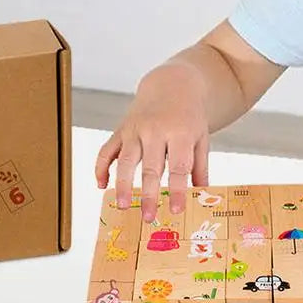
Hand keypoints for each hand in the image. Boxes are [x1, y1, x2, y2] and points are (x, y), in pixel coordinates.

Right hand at [94, 64, 209, 222]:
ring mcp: (135, 129)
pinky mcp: (121, 129)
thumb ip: (200, 166)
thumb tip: (201, 194)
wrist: (173, 84)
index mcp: (180, 132)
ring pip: (125, 160)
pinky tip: (101, 185)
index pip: (179, 166)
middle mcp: (155, 130)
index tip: (175, 210)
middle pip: (150, 167)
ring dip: (121, 184)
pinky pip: (107, 150)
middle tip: (148, 218)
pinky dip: (101, 167)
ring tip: (122, 206)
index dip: (177, 190)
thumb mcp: (202, 137)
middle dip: (148, 194)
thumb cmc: (190, 116)